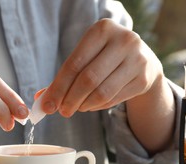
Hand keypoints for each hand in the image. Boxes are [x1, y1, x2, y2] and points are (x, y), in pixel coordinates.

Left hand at [40, 18, 163, 116]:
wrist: (142, 61)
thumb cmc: (105, 59)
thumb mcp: (86, 58)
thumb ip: (64, 77)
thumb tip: (41, 100)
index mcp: (102, 30)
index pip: (74, 64)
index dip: (58, 87)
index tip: (48, 105)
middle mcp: (123, 41)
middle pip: (88, 79)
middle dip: (70, 99)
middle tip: (61, 112)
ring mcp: (137, 60)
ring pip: (102, 92)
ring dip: (84, 105)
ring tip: (77, 108)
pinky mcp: (143, 79)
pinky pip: (113, 100)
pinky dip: (97, 106)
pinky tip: (91, 105)